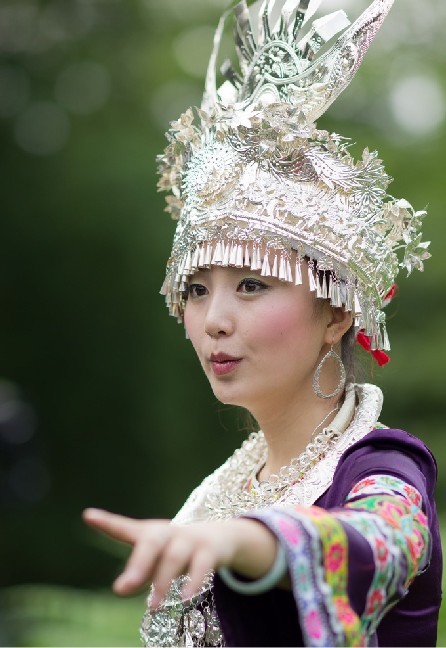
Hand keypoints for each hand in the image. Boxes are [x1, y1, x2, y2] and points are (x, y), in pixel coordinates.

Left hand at [83, 508, 277, 607]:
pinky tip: (185, 598)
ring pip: (174, 556)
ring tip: (153, 606)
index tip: (88, 515)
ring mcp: (190, 539)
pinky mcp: (209, 550)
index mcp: (151, 534)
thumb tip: (118, 589)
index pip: (125, 528)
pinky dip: (193, 580)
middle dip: (138, 564)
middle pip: (151, 542)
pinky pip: (201, 565)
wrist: (220, 538)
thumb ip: (136, 573)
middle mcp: (168, 533)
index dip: (107, 523)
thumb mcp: (156, 560)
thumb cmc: (177, 550)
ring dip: (163, 581)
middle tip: (122, 588)